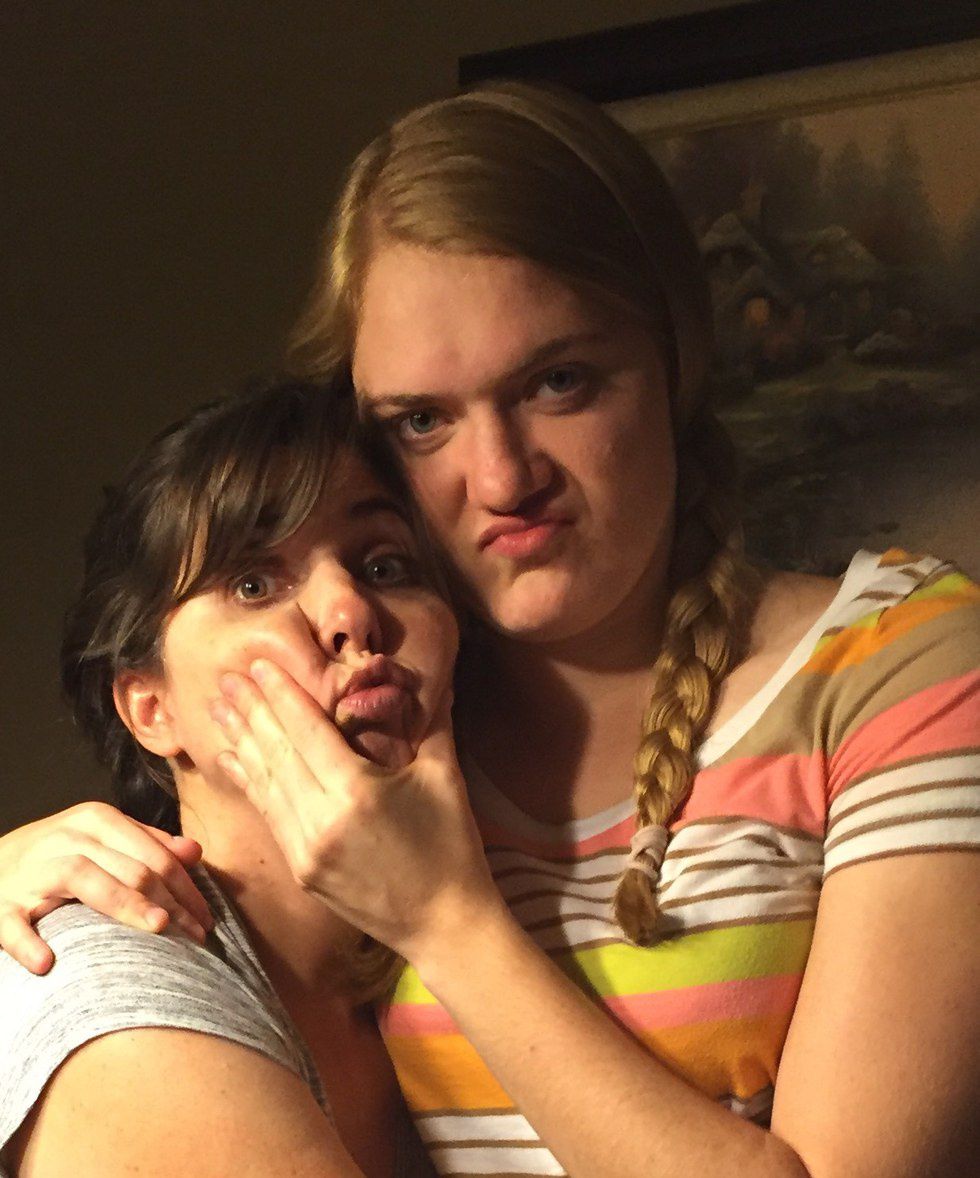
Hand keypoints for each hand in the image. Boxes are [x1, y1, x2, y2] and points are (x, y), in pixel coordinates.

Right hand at [0, 802, 213, 972]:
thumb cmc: (57, 854)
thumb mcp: (101, 838)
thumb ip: (147, 843)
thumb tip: (195, 851)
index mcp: (97, 820)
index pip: (155, 855)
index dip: (186, 887)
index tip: (207, 918)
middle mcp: (68, 838)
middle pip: (132, 868)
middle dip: (172, 903)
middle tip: (197, 935)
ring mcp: (33, 869)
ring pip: (87, 880)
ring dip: (124, 904)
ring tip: (158, 927)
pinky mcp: (0, 904)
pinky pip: (14, 923)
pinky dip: (28, 942)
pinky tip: (47, 962)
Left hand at [213, 659, 502, 962]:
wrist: (444, 924)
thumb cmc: (452, 845)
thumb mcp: (444, 777)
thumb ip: (430, 723)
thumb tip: (425, 679)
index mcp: (358, 790)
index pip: (307, 729)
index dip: (281, 694)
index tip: (258, 664)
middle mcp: (321, 819)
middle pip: (276, 752)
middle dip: (250, 710)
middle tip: (226, 677)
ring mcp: (305, 849)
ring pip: (264, 783)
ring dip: (240, 742)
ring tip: (218, 709)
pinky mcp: (301, 869)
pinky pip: (269, 815)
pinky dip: (249, 782)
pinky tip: (233, 758)